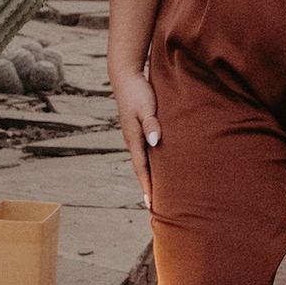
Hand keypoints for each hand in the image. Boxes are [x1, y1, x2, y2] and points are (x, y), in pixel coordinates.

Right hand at [112, 65, 160, 200]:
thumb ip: (151, 124)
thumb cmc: (139, 91)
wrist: (126, 76)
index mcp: (134, 139)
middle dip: (148, 188)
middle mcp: (133, 141)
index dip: (147, 186)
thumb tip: (155, 142)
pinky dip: (151, 164)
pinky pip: (146, 152)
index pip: (142, 169)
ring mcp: (135, 136)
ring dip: (150, 177)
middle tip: (156, 207)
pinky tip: (159, 167)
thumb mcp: (146, 106)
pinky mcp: (139, 129)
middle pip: (142, 170)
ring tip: (158, 192)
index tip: (151, 204)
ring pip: (144, 162)